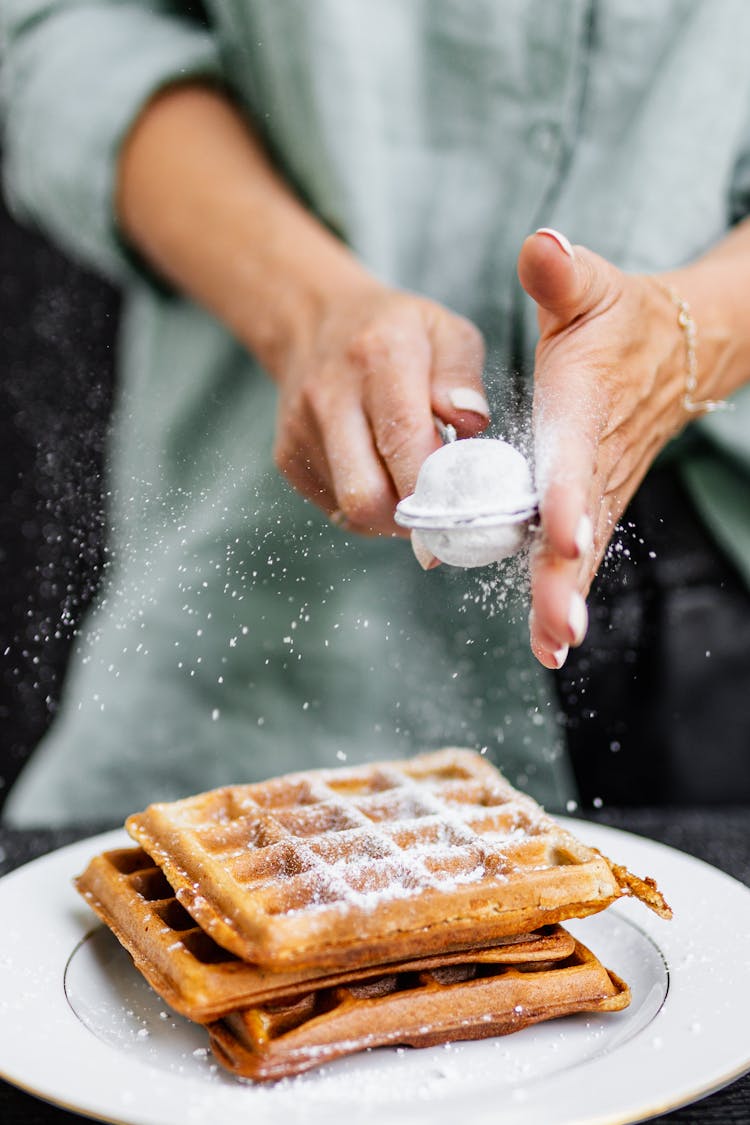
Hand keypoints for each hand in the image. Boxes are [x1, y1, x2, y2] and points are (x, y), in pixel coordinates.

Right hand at [273, 276, 488, 536]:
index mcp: (378, 355)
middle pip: (367, 494)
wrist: (313, 323)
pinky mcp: (288, 459)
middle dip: (410, 511)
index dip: (436, 483)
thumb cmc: (392, 332)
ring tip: (410, 480)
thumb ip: (462, 376)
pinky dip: (368, 508)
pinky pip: (338, 510)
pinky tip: (380, 475)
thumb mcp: (444, 330)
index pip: (404, 440)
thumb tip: (470, 423)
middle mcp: (330, 396)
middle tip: (437, 498)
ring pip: (353, 511)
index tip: (462, 494)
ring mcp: (301, 431)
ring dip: (392, 512)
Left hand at [518, 229, 700, 668]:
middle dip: (567, 575)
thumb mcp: (593, 287)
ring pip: (581, 549)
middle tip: (556, 628)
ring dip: (565, 598)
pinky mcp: (597, 501)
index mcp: (588, 404)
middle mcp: (597, 457)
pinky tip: (550, 642)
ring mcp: (601, 486)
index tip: (564, 535)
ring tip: (550, 647)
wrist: (679, 349)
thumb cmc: (621, 318)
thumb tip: (541, 244)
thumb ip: (563, 273)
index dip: (570, 495)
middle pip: (582, 523)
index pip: (578, 455)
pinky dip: (565, 593)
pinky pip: (579, 553)